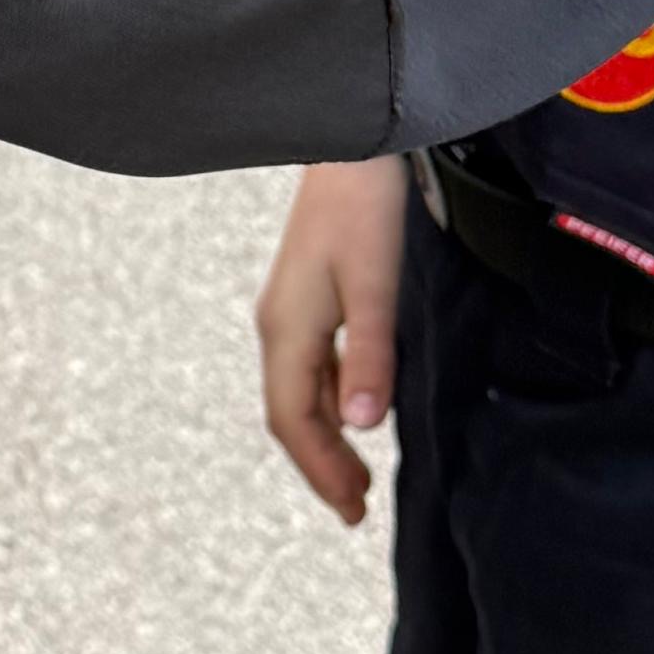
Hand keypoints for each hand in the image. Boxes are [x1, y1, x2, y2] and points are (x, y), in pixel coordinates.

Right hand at [255, 157, 407, 528]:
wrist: (351, 142)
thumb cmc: (365, 206)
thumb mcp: (375, 284)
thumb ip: (369, 356)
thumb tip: (361, 427)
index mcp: (287, 328)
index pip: (293, 419)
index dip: (320, 470)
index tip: (351, 511)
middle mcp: (278, 326)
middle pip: (289, 414)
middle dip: (320, 465)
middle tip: (355, 510)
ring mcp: (288, 312)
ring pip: (298, 393)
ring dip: (324, 438)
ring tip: (357, 476)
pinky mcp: (306, 298)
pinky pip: (309, 369)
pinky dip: (329, 403)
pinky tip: (356, 411)